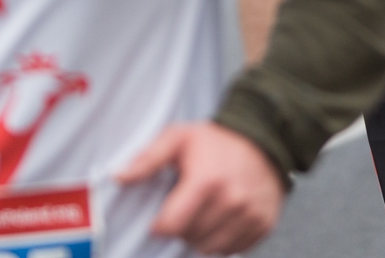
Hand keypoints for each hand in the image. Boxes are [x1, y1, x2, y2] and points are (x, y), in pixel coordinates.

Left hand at [119, 122, 285, 254]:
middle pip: (190, 239)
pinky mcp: (263, 225)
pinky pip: (233, 250)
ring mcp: (250, 215)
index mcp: (207, 181)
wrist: (265, 139)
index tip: (162, 217)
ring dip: (201, 237)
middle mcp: (231, 201)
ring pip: (210, 249)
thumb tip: (119, 178)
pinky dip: (223, 241)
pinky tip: (222, 220)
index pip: (172, 226)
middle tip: (187, 209)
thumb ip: (148, 158)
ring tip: (204, 214)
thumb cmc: (215, 141)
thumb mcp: (178, 137)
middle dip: (182, 229)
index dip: (161, 225)